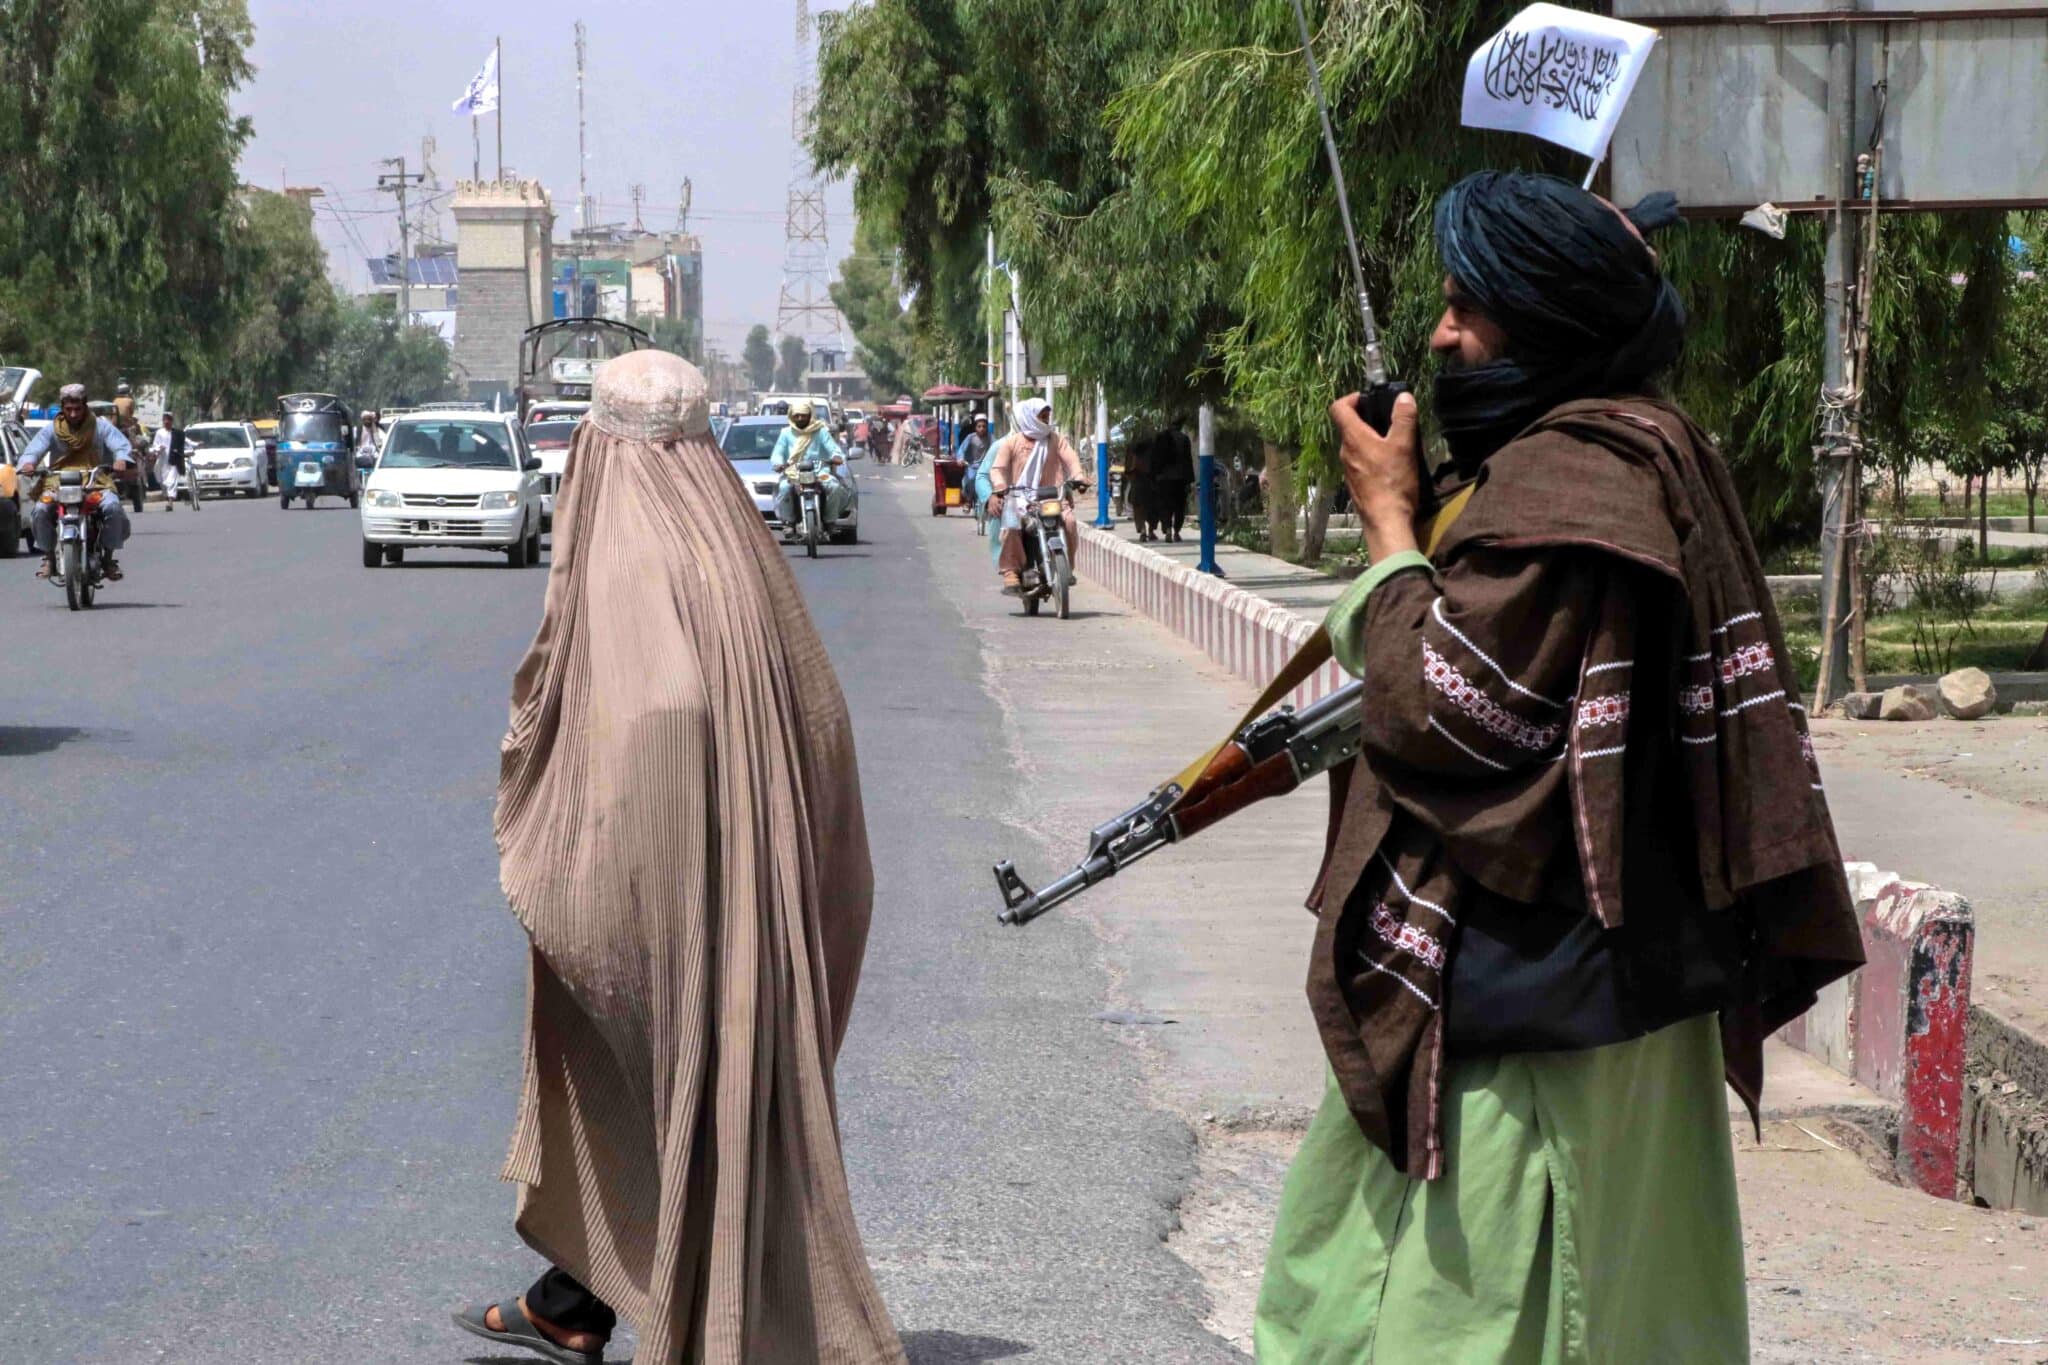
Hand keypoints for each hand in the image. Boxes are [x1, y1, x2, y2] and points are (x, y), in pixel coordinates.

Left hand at [1330, 391, 1420, 532]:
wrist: (1386, 521)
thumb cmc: (1393, 481)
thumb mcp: (1404, 446)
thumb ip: (1404, 419)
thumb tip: (1403, 396)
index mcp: (1353, 438)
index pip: (1338, 408)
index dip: (1352, 397)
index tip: (1369, 398)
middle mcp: (1345, 452)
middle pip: (1349, 426)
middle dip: (1368, 418)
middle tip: (1390, 420)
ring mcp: (1348, 470)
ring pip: (1356, 445)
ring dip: (1372, 438)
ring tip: (1395, 442)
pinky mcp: (1355, 484)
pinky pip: (1361, 462)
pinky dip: (1372, 456)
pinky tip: (1391, 465)